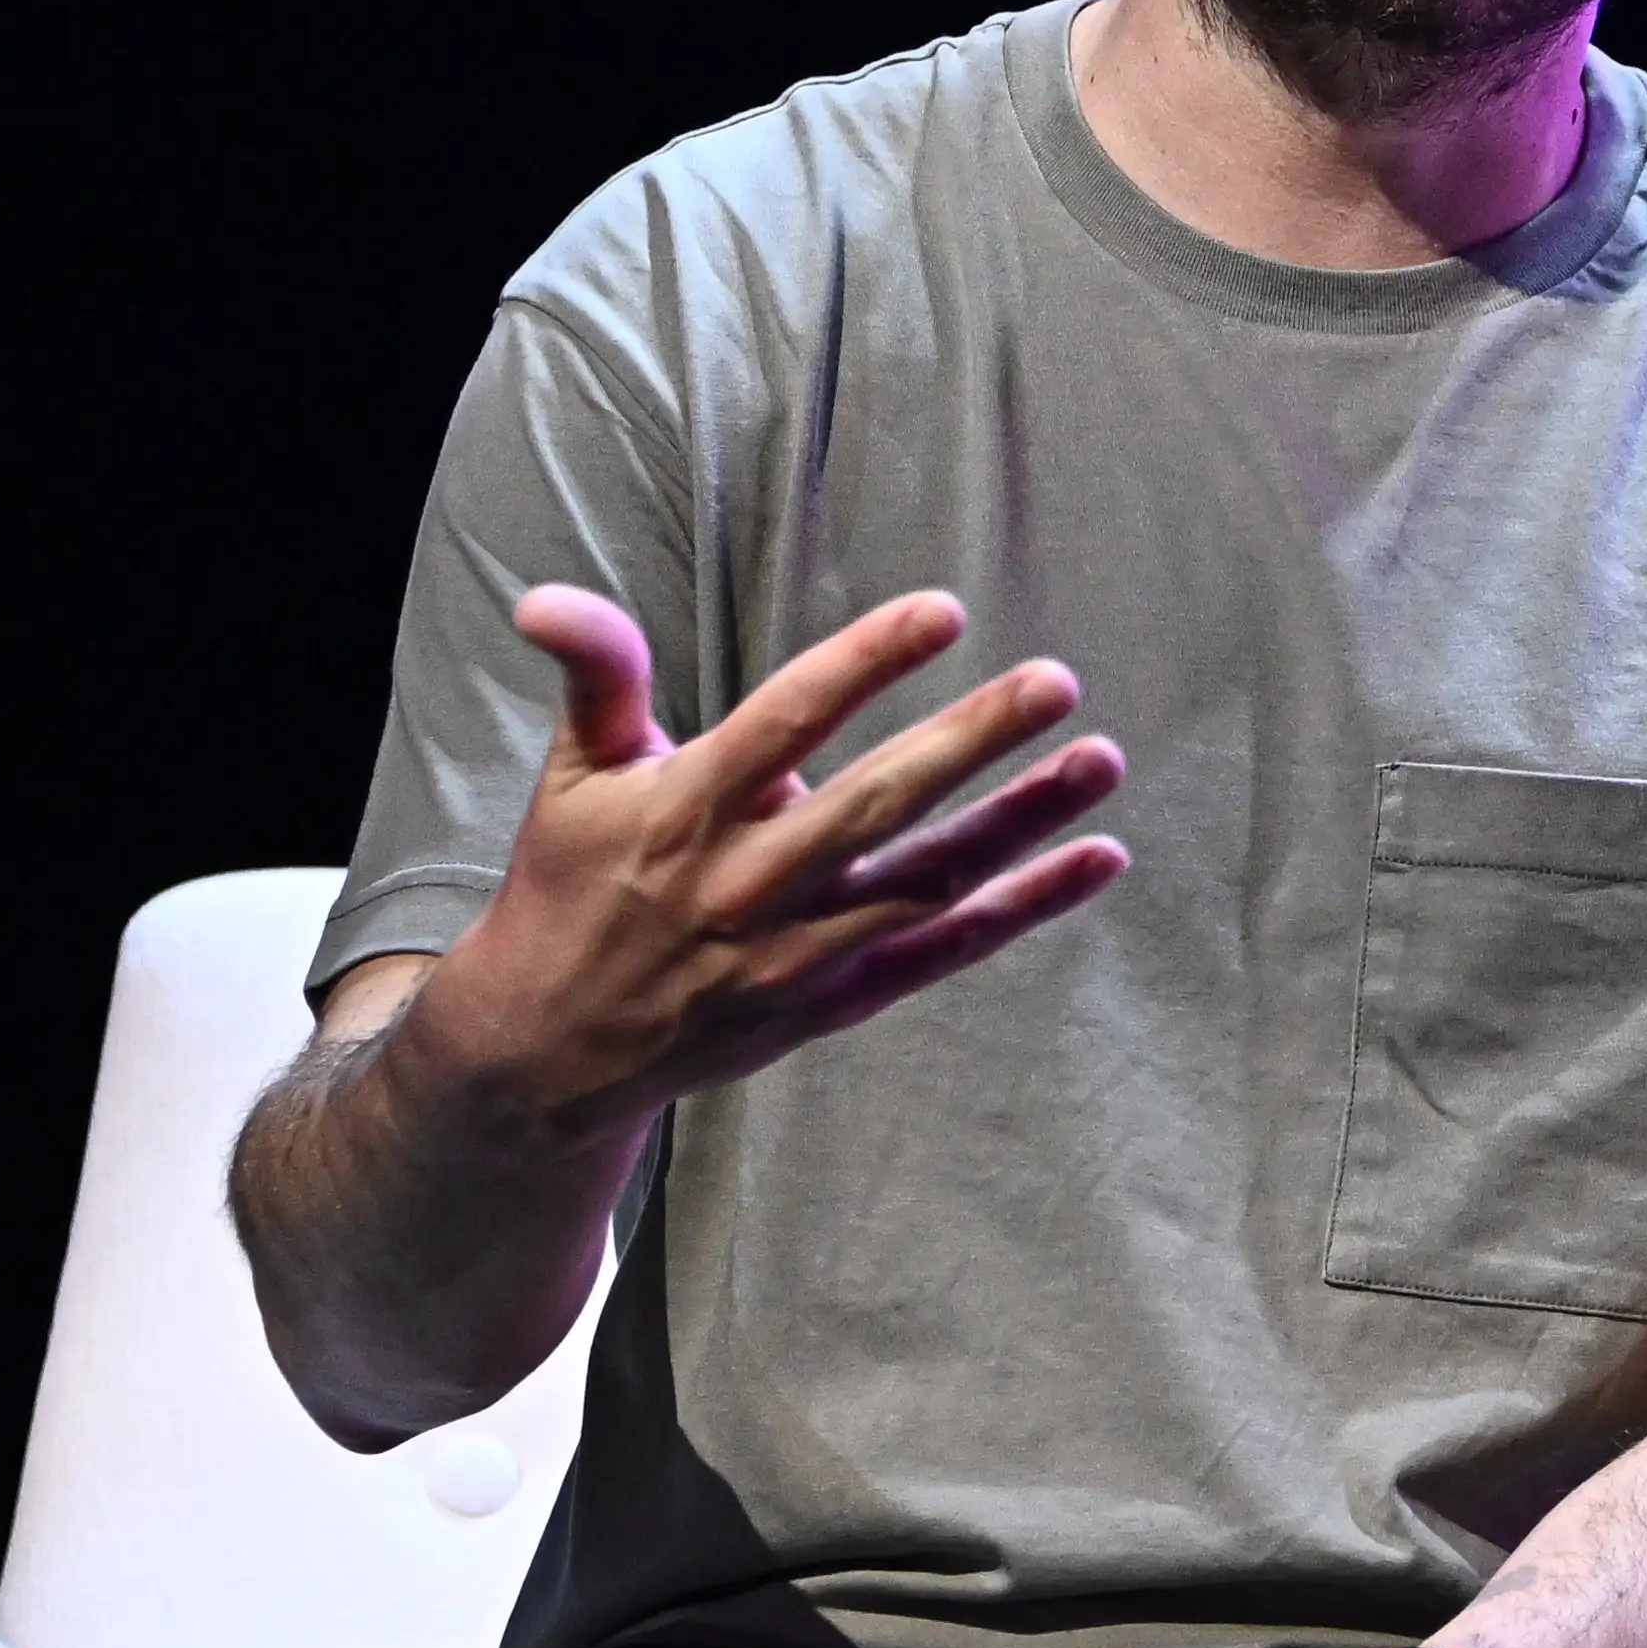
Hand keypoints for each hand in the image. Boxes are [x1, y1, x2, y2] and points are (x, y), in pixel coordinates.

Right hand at [400, 585, 1127, 1147]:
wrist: (550, 1051)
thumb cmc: (571, 886)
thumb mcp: (574, 772)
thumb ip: (596, 673)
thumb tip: (545, 596)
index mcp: (688, 808)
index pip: (788, 721)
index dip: (866, 663)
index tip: (943, 611)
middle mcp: (751, 881)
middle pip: (878, 802)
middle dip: (972, 740)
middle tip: (1055, 681)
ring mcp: (799, 951)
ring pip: (930, 880)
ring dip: (1023, 822)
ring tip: (1101, 761)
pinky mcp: (834, 1001)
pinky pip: (946, 951)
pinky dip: (1026, 908)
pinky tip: (1098, 859)